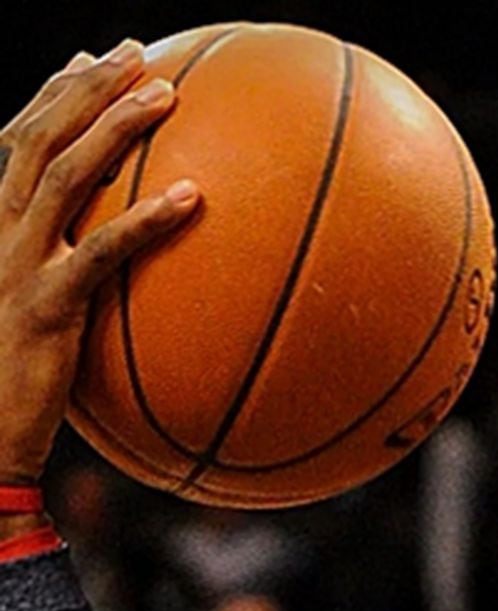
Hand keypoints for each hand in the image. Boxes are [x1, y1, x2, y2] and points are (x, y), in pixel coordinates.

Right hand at [0, 41, 197, 489]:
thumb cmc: (20, 382)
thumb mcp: (44, 314)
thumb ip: (75, 270)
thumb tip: (124, 254)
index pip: (18, 138)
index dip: (56, 91)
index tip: (101, 55)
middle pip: (36, 137)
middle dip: (86, 87)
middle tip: (140, 54)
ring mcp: (17, 266)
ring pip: (63, 176)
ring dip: (115, 128)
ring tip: (168, 96)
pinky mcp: (44, 308)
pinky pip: (98, 254)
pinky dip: (144, 222)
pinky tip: (192, 200)